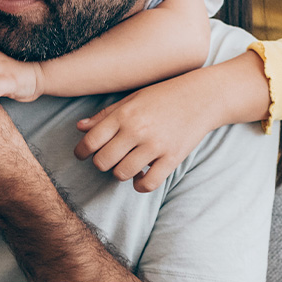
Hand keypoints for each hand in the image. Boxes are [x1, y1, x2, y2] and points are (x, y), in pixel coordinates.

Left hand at [73, 75, 216, 192]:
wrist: (202, 97)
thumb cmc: (163, 96)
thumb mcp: (132, 99)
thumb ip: (105, 115)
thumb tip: (79, 127)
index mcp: (124, 114)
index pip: (91, 141)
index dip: (81, 152)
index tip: (82, 155)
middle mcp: (137, 130)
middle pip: (102, 162)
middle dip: (101, 163)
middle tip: (108, 158)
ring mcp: (155, 146)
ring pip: (122, 174)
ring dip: (120, 172)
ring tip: (126, 163)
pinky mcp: (172, 158)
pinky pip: (147, 184)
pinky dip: (139, 185)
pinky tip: (140, 175)